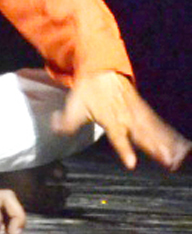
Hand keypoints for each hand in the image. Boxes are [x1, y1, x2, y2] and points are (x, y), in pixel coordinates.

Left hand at [54, 71, 190, 171]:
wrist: (101, 70)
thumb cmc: (87, 91)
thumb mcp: (73, 105)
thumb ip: (66, 122)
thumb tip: (55, 128)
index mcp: (110, 119)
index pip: (117, 137)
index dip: (124, 150)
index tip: (131, 163)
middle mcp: (126, 118)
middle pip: (142, 136)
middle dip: (155, 150)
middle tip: (168, 163)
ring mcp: (137, 114)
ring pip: (154, 132)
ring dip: (166, 145)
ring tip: (177, 159)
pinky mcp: (145, 111)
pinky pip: (158, 124)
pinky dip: (169, 135)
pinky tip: (180, 146)